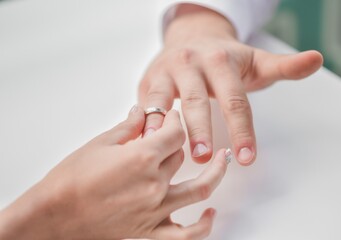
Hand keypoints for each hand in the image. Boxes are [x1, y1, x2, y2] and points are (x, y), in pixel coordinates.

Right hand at [0, 106, 228, 239]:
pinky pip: (186, 234)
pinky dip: (204, 225)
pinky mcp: (149, 230)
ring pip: (198, 189)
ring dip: (215, 173)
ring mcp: (155, 209)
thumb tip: (141, 112)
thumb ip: (128, 126)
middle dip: (178, 140)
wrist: (54, 214)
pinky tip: (211, 212)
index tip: (171, 116)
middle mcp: (154, 183)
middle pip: (181, 155)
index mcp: (142, 157)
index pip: (175, 132)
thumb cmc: (70, 179)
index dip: (175, 120)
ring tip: (223, 160)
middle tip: (172, 134)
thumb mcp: (99, 144)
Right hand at [139, 4, 322, 164]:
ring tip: (164, 151)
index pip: (235, 99)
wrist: (190, 40)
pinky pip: (144, 104)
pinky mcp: (148, 81)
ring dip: (164, 127)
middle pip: (197, 100)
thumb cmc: (224, 59)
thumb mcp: (255, 61)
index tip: (246, 157)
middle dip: (200, 129)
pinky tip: (143, 141)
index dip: (241, 129)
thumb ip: (284, 66)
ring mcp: (166, 71)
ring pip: (163, 101)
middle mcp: (191, 64)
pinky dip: (143, 123)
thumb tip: (317, 59)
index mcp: (221, 61)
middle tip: (205, 157)